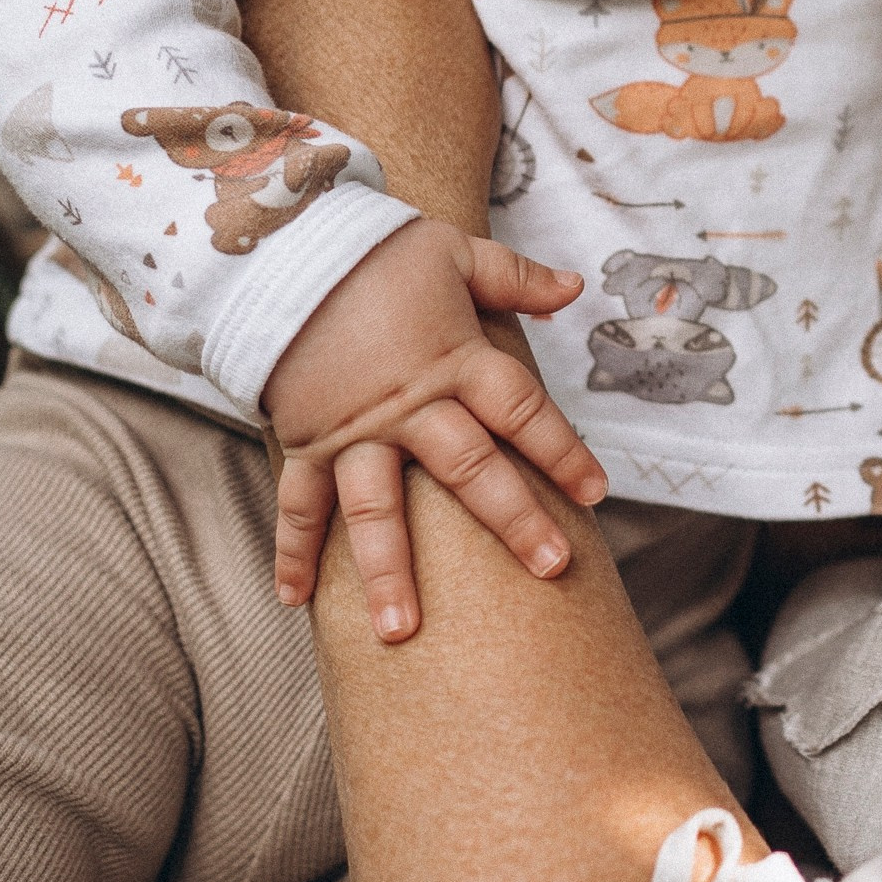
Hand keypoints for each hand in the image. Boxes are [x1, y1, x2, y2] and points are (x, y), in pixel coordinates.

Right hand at [266, 221, 602, 639]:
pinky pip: (299, 504)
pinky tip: (292, 600)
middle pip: (470, 470)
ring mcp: (355, 432)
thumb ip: (516, 277)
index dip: (563, 450)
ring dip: (387, 572)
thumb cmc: (376, 253)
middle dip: (513, 521)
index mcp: (456, 360)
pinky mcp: (308, 442)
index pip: (524, 412)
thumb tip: (574, 287)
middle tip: (551, 568)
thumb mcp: (454, 253)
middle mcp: (410, 406)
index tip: (597, 493)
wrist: (284, 249)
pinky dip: (292, 551)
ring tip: (401, 632)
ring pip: (377, 511)